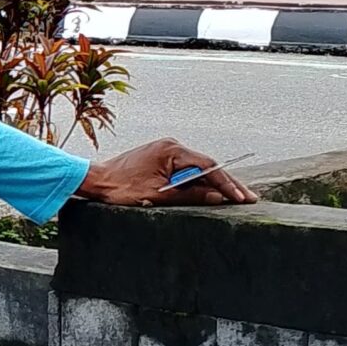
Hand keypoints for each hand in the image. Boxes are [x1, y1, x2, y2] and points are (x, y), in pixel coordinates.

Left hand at [76, 138, 256, 206]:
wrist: (96, 180)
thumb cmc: (121, 189)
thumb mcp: (158, 196)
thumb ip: (189, 195)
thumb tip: (217, 197)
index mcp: (172, 150)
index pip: (208, 167)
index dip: (227, 184)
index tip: (242, 198)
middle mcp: (172, 146)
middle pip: (207, 166)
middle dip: (227, 184)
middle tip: (250, 199)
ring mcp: (167, 151)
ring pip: (197, 169)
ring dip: (214, 184)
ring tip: (237, 198)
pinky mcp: (161, 158)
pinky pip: (185, 171)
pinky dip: (198, 182)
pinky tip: (212, 193)